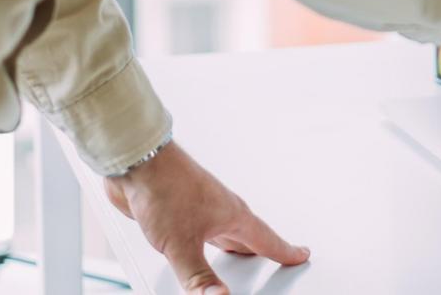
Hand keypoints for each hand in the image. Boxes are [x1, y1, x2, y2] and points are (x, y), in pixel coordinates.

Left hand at [104, 140, 308, 294]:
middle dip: (264, 250)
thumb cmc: (165, 189)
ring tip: (242, 258)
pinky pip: (202, 235)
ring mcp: (201, 209)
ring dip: (236, 248)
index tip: (301, 254)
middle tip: (279, 257)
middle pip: (248, 236)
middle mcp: (220, 211)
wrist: (138, 162)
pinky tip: (196, 249)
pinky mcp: (180, 212)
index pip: (265, 239)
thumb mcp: (182, 245)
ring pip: (226, 234)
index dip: (284, 251)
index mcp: (231, 216)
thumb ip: (199, 278)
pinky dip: (208, 247)